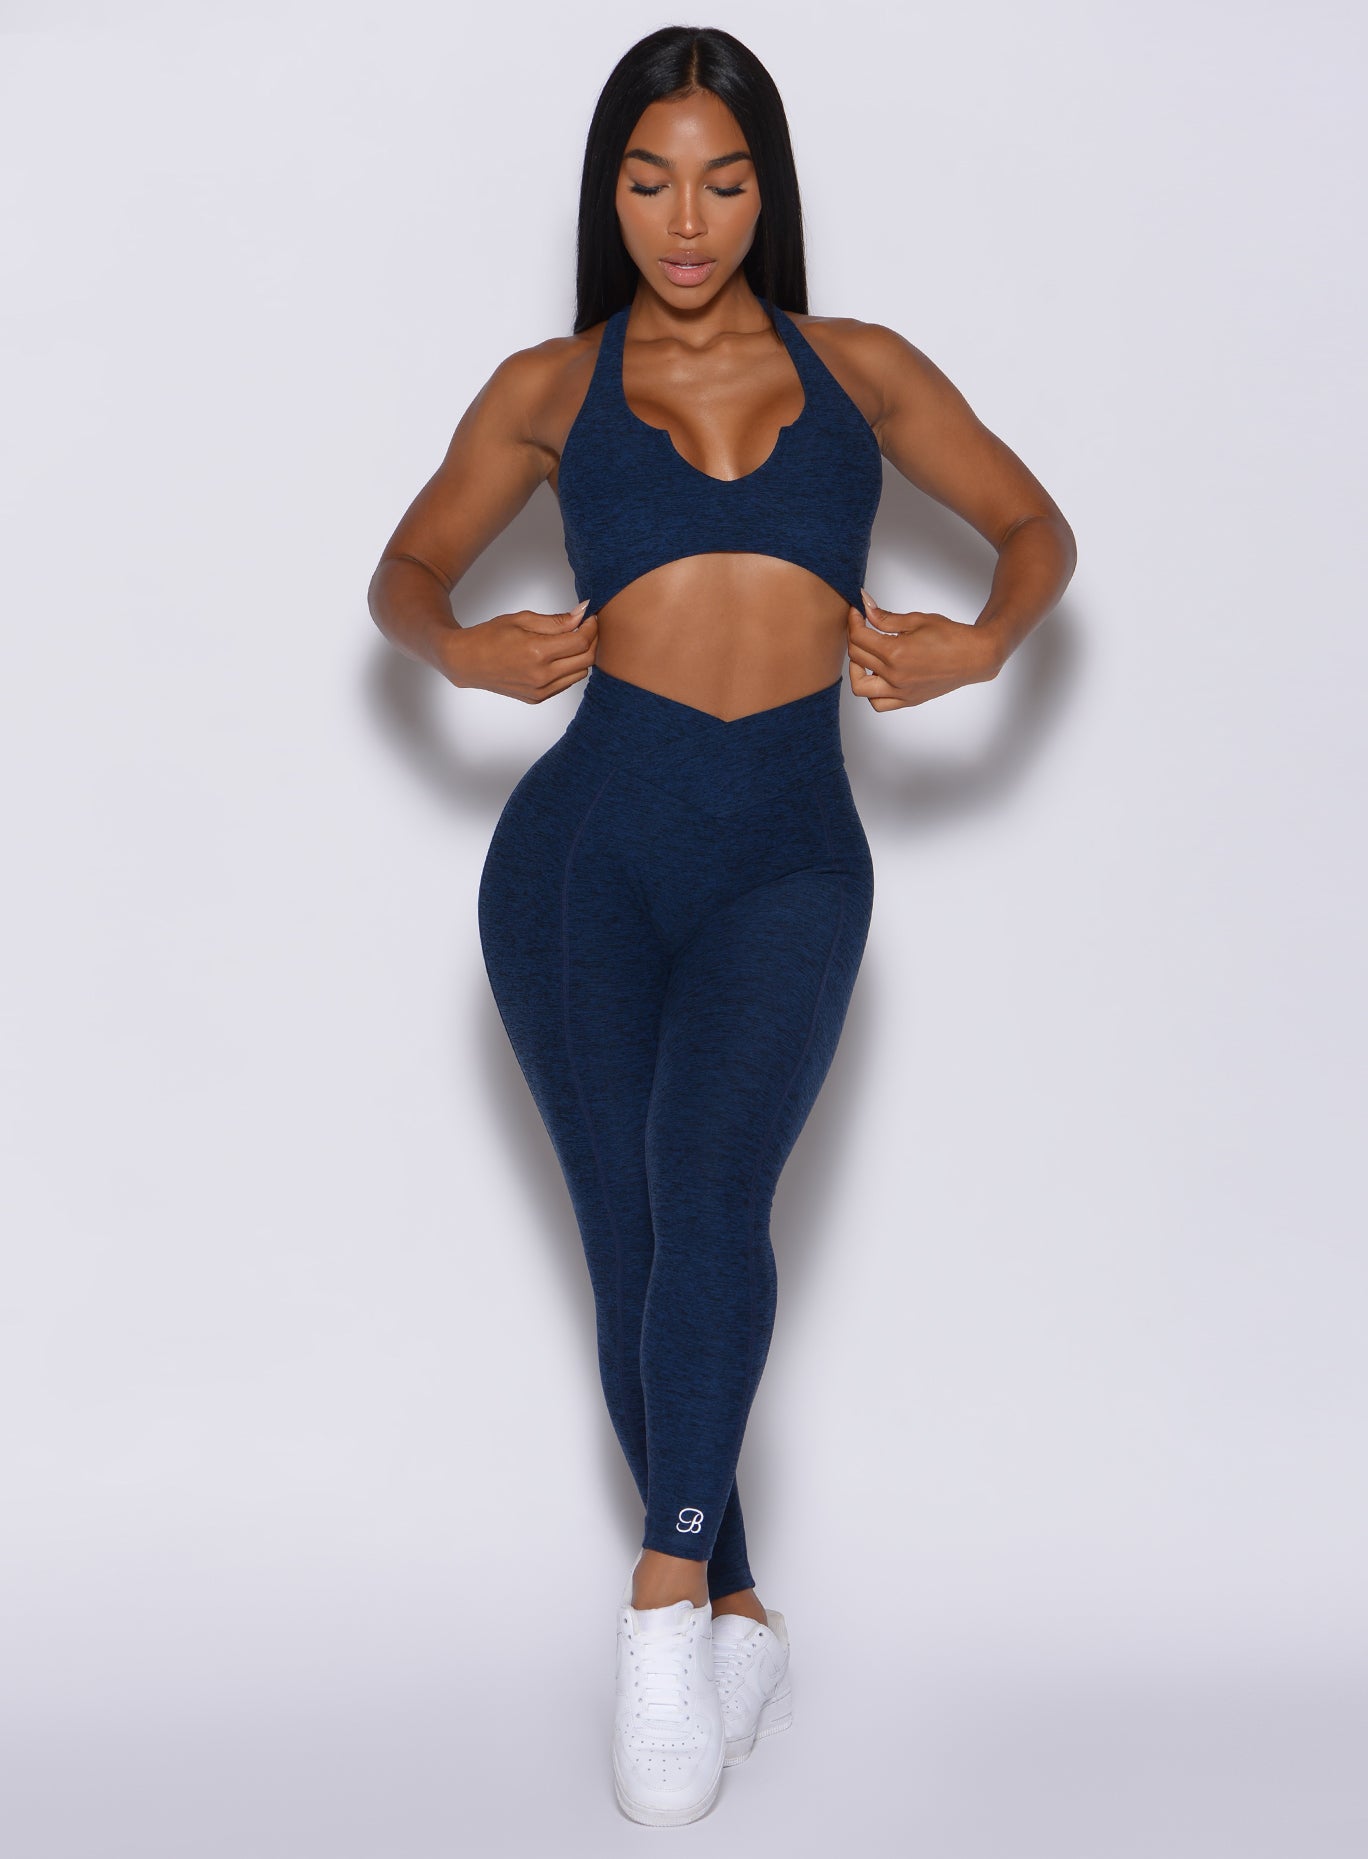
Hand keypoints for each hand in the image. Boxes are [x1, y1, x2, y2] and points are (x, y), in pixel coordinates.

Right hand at [444, 597, 597, 701]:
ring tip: (571, 641)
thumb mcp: (522, 619)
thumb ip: (556, 620)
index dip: (591, 626)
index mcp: (538, 652)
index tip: (590, 616)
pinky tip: (559, 656)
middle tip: (587, 627)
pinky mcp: (537, 698)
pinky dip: (569, 669)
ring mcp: (540, 690)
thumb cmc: (490, 636)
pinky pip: (565, 684)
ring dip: (582, 656)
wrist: (467, 661)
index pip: (580, 641)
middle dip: (592, 640)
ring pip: (579, 674)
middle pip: (586, 660)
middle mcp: (541, 676)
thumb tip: (582, 614)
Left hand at [846, 588, 999, 710]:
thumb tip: (866, 606)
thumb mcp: (917, 620)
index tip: (857, 612)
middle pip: (856, 657)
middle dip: (854, 638)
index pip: (859, 637)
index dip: (854, 620)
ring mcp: (901, 691)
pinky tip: (879, 676)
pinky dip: (872, 692)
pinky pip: (879, 703)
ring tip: (866, 657)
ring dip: (857, 670)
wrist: (974, 656)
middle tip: (861, 628)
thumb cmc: (951, 636)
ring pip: (860, 687)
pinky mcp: (908, 700)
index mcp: (896, 653)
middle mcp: (895, 675)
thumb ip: (886, 618)